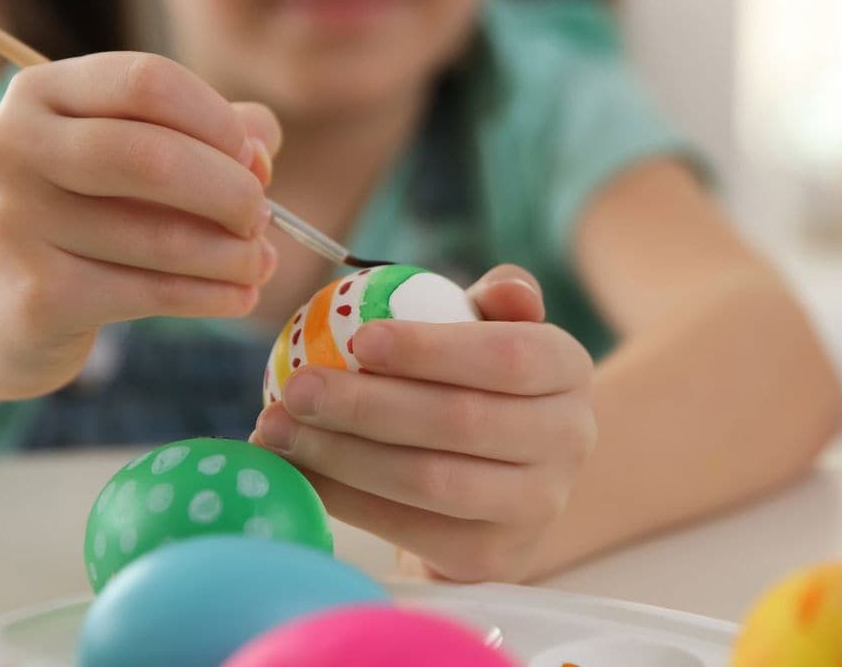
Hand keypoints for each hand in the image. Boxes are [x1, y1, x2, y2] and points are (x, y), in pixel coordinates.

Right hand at [0, 52, 280, 402]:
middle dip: (232, 191)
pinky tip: (239, 297)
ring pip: (160, 236)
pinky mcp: (34, 297)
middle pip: (155, 157)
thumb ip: (203, 135)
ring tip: (260, 262)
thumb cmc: (78, 215)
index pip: (148, 82)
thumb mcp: (126, 155)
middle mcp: (13, 147)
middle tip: (261, 217)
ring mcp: (14, 223)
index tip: (253, 158)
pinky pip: (151, 293)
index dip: (217, 120)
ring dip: (233, 255)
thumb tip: (263, 147)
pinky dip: (211, 296)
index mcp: (40, 93)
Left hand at [251, 265, 595, 582]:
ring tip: (277, 429)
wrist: (505, 474)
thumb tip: (508, 290)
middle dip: (365, 405)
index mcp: (568, 369)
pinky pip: (406, 528)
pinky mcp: (491, 557)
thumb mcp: (492, 326)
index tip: (359, 339)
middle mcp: (568, 441)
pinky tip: (297, 469)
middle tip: (296, 388)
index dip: (431, 349)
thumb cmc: (482, 377)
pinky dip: (342, 498)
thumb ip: (499, 300)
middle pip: (459, 422)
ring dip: (341, 455)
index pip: (507, 356)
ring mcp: (535, 508)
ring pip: (428, 481)